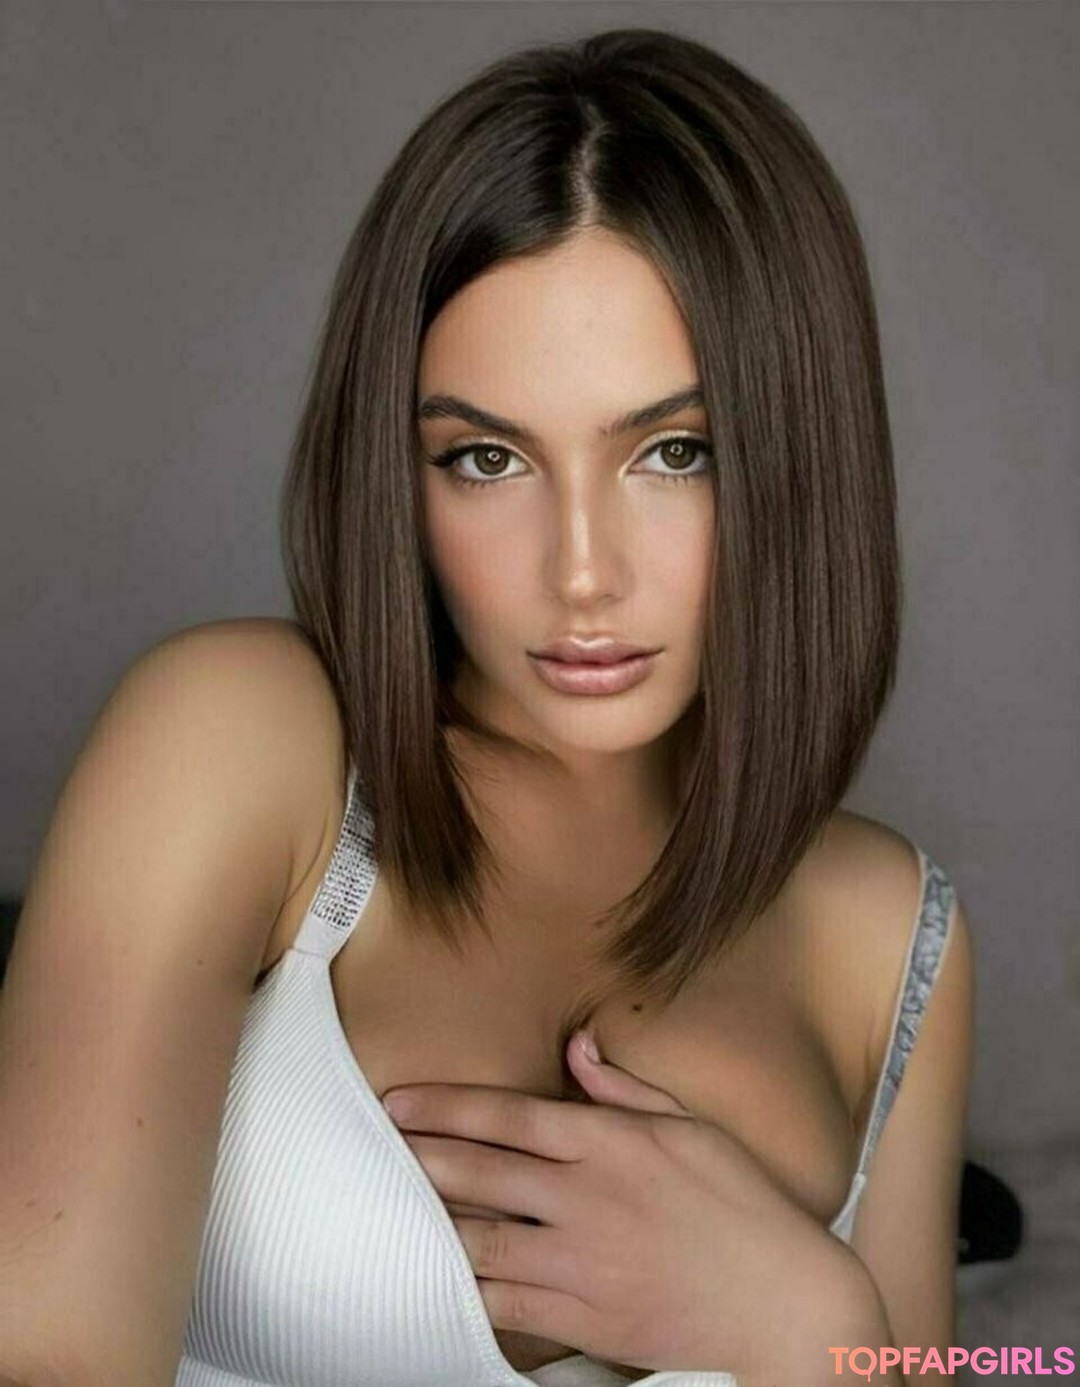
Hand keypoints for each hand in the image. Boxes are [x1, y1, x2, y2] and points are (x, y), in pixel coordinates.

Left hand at [381, 1031, 850, 1376]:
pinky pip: (505, 1301)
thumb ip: (624, 1089)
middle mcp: (584, 1197)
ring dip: (430, 1218)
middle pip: (479, 1172)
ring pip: (479, 1237)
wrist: (784, 1302)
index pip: (507, 1115)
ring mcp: (580, 1261)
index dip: (444, 1106)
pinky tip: (437, 1271)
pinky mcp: (583, 1317)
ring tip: (389, 1203)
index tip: (399, 1102)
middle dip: (419, 1155)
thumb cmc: (742, 1206)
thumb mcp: (690, 1127)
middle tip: (375, 1144)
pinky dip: (465, 1285)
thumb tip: (577, 1046)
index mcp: (608, 1143)